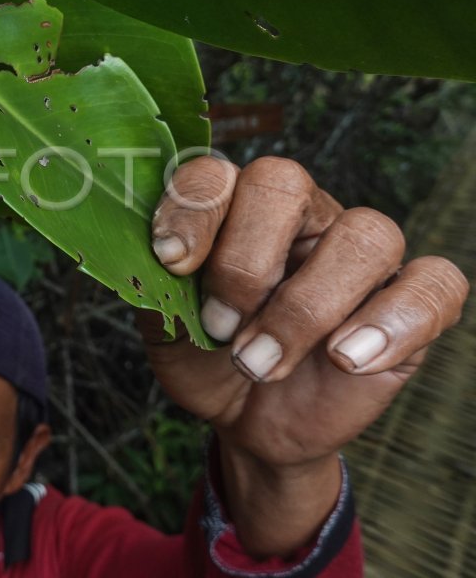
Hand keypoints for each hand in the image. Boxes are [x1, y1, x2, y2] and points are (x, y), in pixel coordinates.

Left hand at [143, 155, 467, 554]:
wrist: (247, 422)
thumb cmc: (205, 358)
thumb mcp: (165, 327)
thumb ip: (157, 285)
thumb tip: (160, 258)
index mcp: (233, 207)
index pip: (217, 171)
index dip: (194, 208)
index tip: (170, 262)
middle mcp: (300, 216)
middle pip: (286, 184)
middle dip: (244, 263)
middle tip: (219, 327)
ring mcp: (357, 257)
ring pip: (366, 233)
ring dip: (306, 308)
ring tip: (263, 364)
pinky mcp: (409, 304)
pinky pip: (436, 283)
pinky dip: (394, 323)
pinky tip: (345, 360)